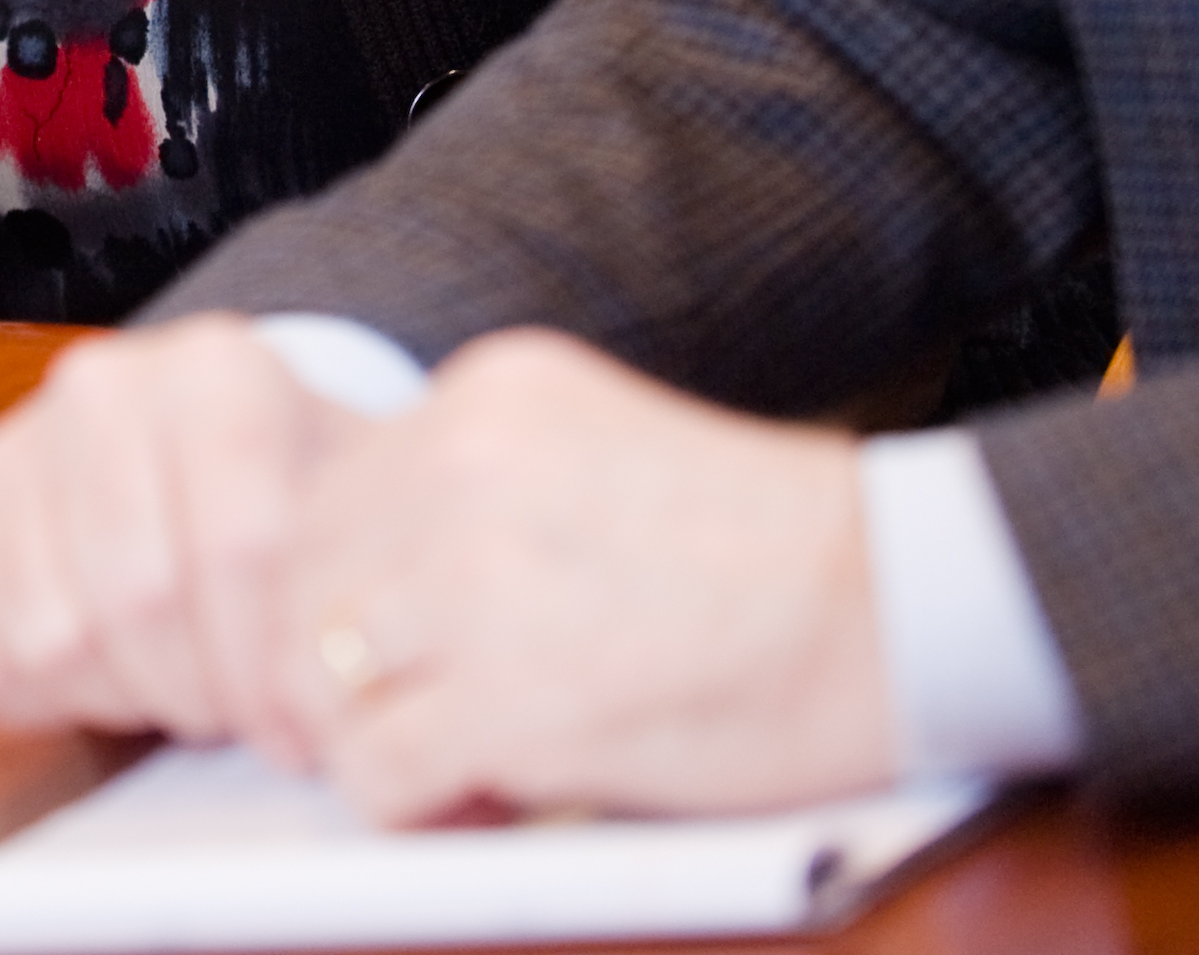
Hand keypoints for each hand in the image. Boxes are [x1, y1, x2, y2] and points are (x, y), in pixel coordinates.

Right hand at [0, 314, 361, 758]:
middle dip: (193, 691)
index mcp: (214, 372)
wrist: (203, 465)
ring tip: (167, 690)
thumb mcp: (345, 519)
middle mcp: (98, 387)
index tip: (294, 728)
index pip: (237, 544)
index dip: (266, 665)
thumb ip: (343, 588)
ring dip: (115, 699)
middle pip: (135, 594)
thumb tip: (322, 711)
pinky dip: (21, 703)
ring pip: (44, 636)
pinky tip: (85, 684)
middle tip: (228, 718)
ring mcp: (6, 449)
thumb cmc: (286, 506)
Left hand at [272, 330, 889, 823]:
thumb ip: (482, 490)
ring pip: (316, 674)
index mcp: (485, 396)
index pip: (327, 495)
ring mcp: (478, 584)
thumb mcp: (602, 449)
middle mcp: (461, 469)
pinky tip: (468, 799)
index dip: (334, 589)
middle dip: (320, 666)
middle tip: (370, 722)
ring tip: (433, 759)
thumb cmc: (772, 547)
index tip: (370, 648)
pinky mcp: (514, 703)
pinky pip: (377, 768)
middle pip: (299, 582)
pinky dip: (402, 800)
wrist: (898, 603)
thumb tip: (369, 589)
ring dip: (356, 734)